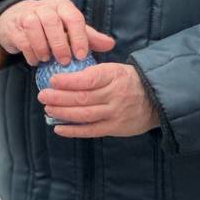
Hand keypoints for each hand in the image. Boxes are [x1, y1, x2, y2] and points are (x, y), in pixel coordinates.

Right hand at [0, 0, 115, 66]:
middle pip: (53, 22)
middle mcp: (46, 7)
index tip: (82, 55)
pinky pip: (22, 38)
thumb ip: (89, 37)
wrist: (17, 18)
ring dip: (42, 47)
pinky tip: (35, 60)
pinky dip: (30, 52)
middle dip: (60, 44)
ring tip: (47, 60)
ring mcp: (28, 14)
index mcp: (63, 7)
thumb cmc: (50, 27)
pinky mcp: (14, 26)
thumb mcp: (70, 29)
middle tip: (65, 61)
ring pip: (34, 27)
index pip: (74, 18)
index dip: (79, 37)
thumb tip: (110, 44)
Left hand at [36, 63, 158, 138]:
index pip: (88, 79)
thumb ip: (94, 72)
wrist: (156, 100)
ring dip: (63, 112)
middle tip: (43, 96)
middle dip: (59, 97)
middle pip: (83, 98)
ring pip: (84, 114)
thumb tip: (66, 73)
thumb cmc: (129, 81)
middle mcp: (115, 94)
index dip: (68, 81)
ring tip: (48, 109)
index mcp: (114, 75)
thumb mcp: (116, 69)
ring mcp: (115, 113)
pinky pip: (91, 130)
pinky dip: (73, 130)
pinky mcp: (115, 128)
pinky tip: (58, 127)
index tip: (53, 80)